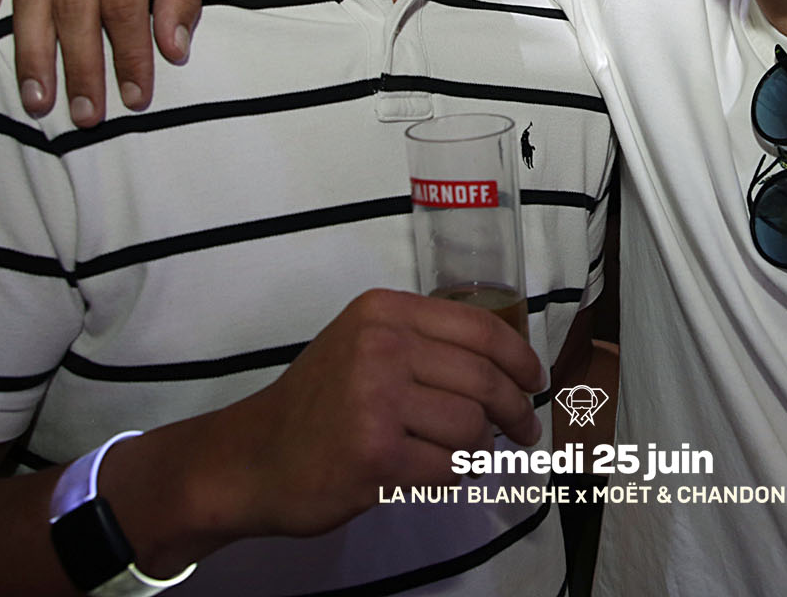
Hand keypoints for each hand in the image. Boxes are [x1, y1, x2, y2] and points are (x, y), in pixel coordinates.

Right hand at [196, 288, 543, 539]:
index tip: (535, 381)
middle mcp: (380, 347)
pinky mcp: (376, 455)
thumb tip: (508, 364)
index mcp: (384, 312)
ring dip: (478, 447)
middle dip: (515, 411)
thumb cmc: (317, 404)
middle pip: (484, 380)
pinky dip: (452, 475)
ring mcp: (376, 401)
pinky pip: (449, 468)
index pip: (480, 328)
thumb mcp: (363, 345)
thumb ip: (424, 343)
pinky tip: (431, 471)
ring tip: (460, 452)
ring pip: (472, 427)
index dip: (520, 358)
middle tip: (524, 430)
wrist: (252, 458)